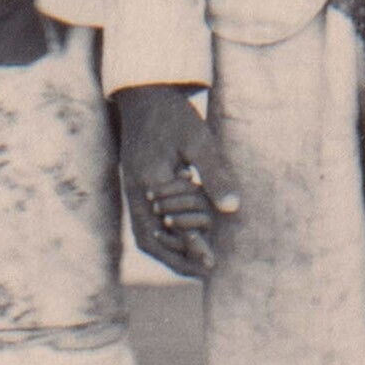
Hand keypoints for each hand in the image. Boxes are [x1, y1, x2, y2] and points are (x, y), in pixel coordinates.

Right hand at [113, 83, 237, 277]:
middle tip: (207, 270)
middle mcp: (136, 192)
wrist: (146, 95)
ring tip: (196, 263)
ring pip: (147, 235)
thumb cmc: (174, 115)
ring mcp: (133, 191)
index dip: (191, 249)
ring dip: (170, 253)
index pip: (170, 227)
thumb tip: (231, 208)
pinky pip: (146, 223)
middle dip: (179, 260)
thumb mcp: (199, 140)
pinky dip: (164, 238)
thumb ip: (214, 174)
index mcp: (150, 181)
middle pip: (152, 241)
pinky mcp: (137, 187)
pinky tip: (183, 239)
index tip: (212, 264)